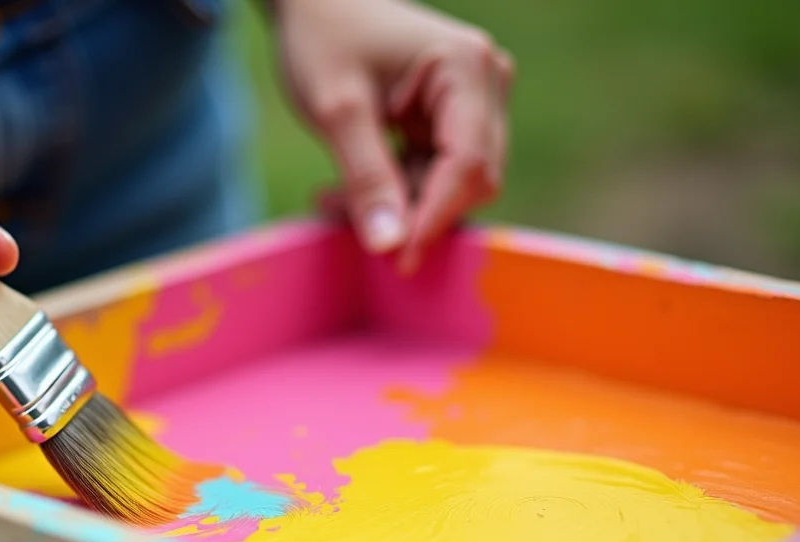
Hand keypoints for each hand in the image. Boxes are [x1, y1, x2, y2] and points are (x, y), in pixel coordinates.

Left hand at [274, 0, 513, 272]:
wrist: (315, 6)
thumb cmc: (323, 40)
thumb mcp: (336, 110)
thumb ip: (366, 177)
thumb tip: (390, 244)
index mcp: (466, 68)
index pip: (468, 163)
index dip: (435, 216)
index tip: (399, 259)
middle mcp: (485, 84)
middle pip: (471, 179)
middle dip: (414, 212)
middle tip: (346, 221)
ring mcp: (473, 102)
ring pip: (451, 185)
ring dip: (398, 205)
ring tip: (332, 200)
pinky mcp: (452, 121)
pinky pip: (434, 176)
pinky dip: (394, 192)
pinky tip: (345, 191)